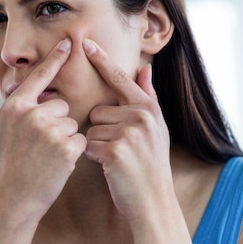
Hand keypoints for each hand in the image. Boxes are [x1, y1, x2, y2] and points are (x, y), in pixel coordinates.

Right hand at [0, 39, 86, 221]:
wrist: (12, 200)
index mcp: (15, 106)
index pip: (40, 75)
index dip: (56, 57)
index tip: (70, 41)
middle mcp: (33, 114)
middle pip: (61, 105)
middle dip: (55, 122)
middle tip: (39, 145)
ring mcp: (51, 130)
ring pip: (72, 123)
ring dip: (64, 138)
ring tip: (45, 156)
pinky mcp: (67, 148)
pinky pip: (80, 140)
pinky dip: (73, 152)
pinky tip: (56, 164)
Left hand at [83, 38, 172, 221]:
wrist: (154, 202)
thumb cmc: (151, 166)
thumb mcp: (157, 129)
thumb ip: (148, 98)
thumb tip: (145, 69)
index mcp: (148, 108)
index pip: (119, 78)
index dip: (101, 60)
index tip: (85, 42)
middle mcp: (140, 116)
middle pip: (97, 110)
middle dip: (101, 130)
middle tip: (120, 149)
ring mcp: (129, 133)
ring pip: (91, 129)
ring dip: (97, 145)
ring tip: (117, 159)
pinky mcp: (115, 151)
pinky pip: (89, 145)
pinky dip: (95, 158)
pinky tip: (111, 168)